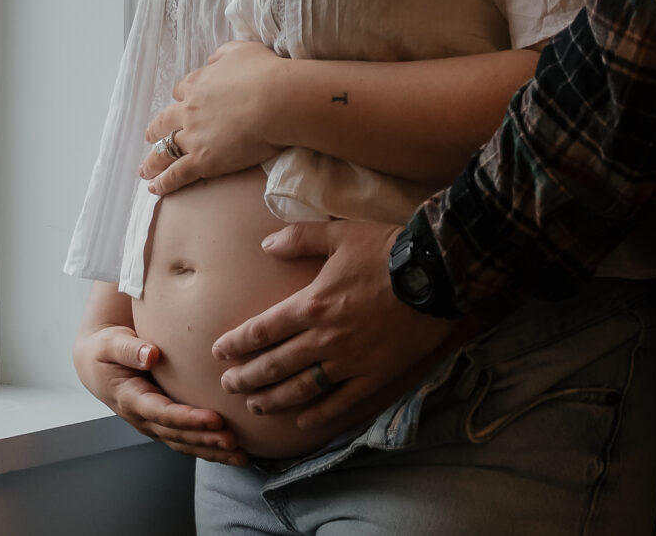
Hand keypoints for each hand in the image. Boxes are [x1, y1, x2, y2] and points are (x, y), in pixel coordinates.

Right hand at [73, 324, 246, 465]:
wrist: (97, 364)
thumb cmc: (106, 350)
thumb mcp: (111, 345)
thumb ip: (129, 349)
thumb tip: (151, 354)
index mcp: (130, 399)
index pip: (163, 413)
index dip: (189, 419)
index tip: (215, 419)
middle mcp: (142, 417)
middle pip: (177, 434)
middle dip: (206, 440)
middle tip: (234, 441)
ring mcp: (152, 424)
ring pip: (184, 444)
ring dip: (211, 452)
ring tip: (240, 456)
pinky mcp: (162, 424)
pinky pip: (187, 441)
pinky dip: (209, 449)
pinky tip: (231, 453)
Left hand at [140, 41, 286, 194]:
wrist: (278, 101)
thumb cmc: (266, 74)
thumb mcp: (242, 50)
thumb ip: (223, 55)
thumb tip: (212, 61)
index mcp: (198, 84)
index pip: (182, 91)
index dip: (183, 98)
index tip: (183, 102)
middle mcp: (190, 110)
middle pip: (165, 122)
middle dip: (156, 131)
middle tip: (150, 137)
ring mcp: (194, 137)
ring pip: (166, 150)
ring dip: (153, 161)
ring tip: (145, 170)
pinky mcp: (203, 161)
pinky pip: (177, 174)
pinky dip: (164, 182)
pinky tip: (154, 188)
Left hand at [211, 220, 456, 428]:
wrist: (436, 275)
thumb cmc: (387, 251)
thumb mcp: (340, 234)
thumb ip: (299, 238)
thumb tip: (266, 244)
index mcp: (312, 305)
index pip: (262, 331)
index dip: (237, 344)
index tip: (218, 353)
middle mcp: (325, 339)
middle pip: (275, 365)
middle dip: (247, 378)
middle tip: (227, 387)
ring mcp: (350, 361)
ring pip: (302, 388)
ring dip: (274, 399)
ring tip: (256, 405)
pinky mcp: (375, 375)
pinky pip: (342, 401)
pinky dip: (320, 414)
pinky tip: (303, 422)